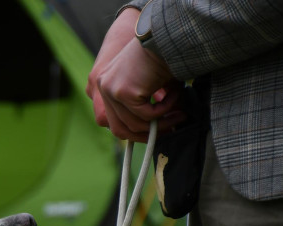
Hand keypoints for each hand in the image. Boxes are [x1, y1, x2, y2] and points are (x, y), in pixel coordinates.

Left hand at [87, 9, 185, 141]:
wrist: (167, 34)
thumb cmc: (162, 56)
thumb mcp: (147, 85)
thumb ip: (144, 107)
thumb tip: (155, 131)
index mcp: (105, 85)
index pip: (114, 120)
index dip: (135, 132)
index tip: (156, 133)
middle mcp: (102, 88)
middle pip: (119, 129)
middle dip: (147, 135)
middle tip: (170, 131)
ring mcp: (110, 90)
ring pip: (135, 125)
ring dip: (162, 122)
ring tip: (180, 112)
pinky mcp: (123, 92)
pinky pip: (147, 115)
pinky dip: (165, 110)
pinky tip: (175, 95)